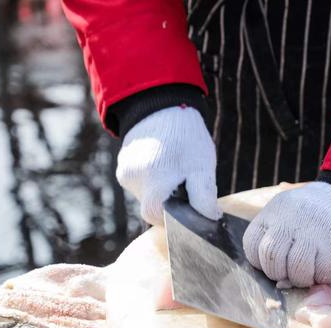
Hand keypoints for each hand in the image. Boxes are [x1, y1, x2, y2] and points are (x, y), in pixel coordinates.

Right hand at [115, 106, 220, 224]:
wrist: (163, 104)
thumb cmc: (187, 137)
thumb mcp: (203, 168)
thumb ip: (204, 199)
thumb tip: (208, 221)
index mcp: (152, 183)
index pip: (159, 217)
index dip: (176, 217)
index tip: (189, 206)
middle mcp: (132, 181)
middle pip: (154, 207)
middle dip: (172, 200)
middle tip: (187, 180)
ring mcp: (124, 173)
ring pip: (148, 195)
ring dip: (163, 188)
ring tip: (174, 165)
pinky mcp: (122, 166)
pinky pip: (140, 182)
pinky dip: (154, 178)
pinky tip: (163, 161)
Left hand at [243, 182, 330, 286]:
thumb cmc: (319, 211)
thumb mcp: (290, 213)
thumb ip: (279, 242)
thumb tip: (280, 283)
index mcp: (274, 212)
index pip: (252, 245)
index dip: (262, 262)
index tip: (277, 264)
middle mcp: (289, 221)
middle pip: (271, 259)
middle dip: (281, 274)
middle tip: (296, 272)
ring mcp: (312, 233)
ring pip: (296, 271)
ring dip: (305, 279)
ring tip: (314, 271)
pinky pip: (322, 274)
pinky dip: (326, 277)